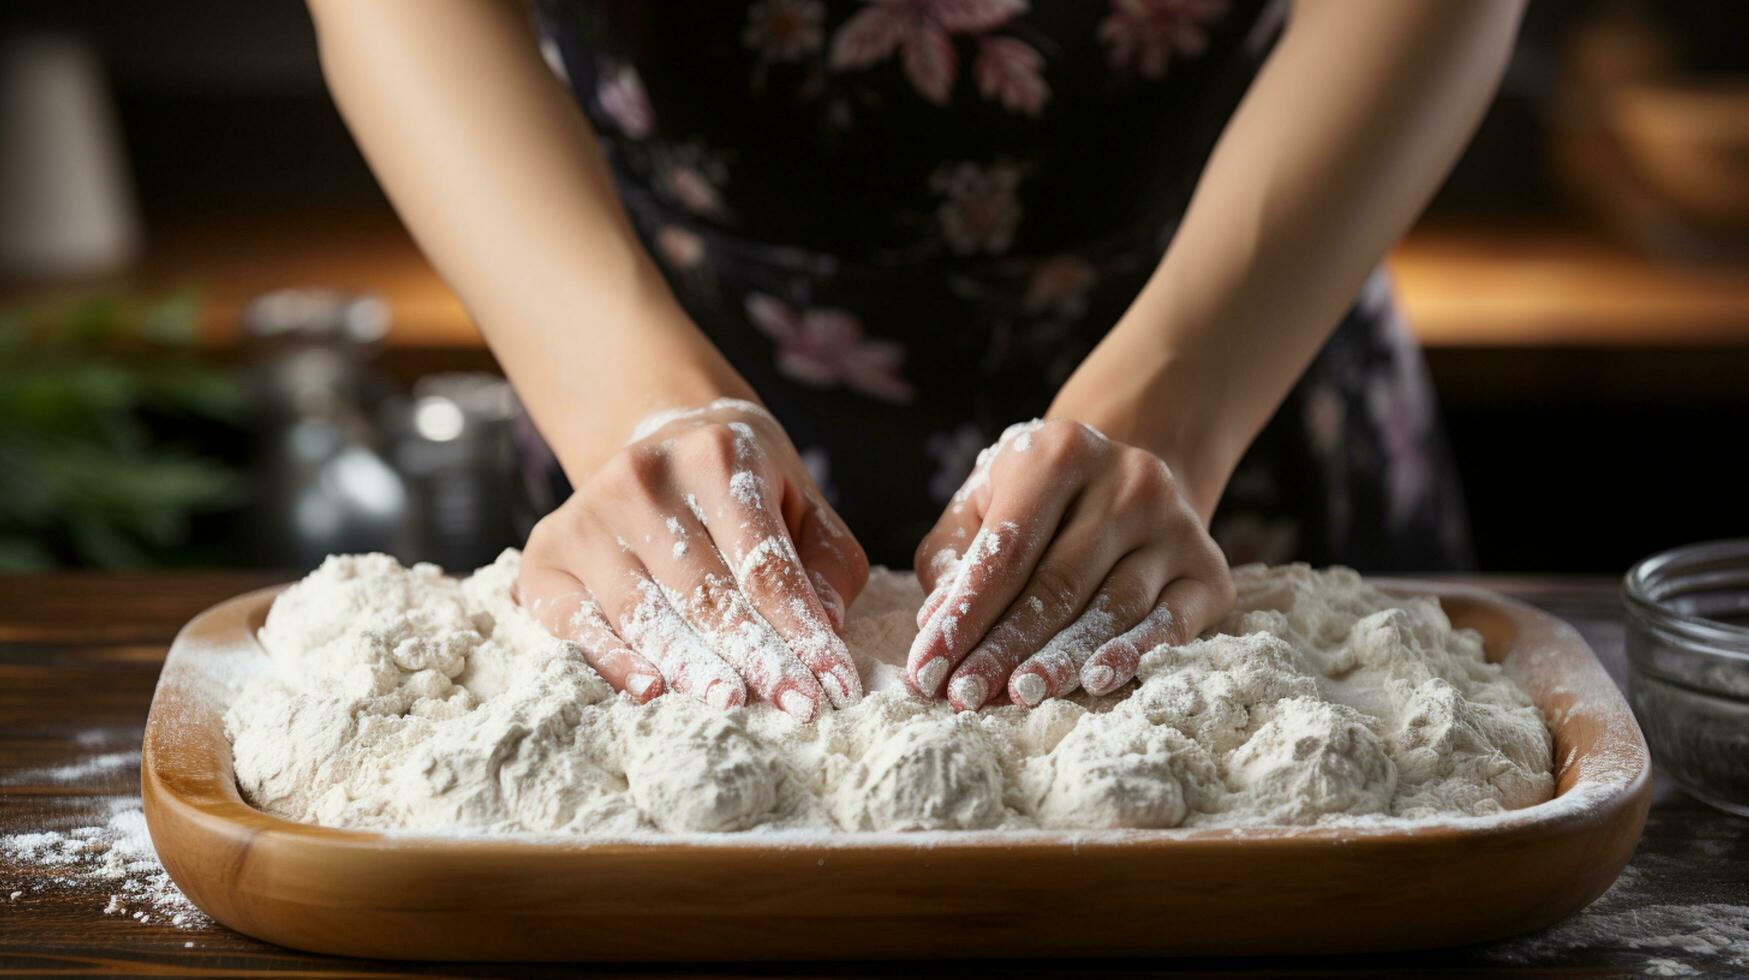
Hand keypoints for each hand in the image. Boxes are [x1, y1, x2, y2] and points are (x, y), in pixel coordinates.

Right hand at [516, 399, 867, 720]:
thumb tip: (827, 627)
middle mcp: (644, 478)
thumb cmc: (744, 487)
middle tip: (796, 710)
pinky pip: (577, 622)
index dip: (802, 634)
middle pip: (706, 594)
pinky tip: (650, 691)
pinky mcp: (548, 551)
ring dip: (693, 668)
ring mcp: (588, 515)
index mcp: (717, 457)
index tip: (834, 687)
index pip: (765, 566)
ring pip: (646, 612)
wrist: (661, 441)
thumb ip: (824, 562)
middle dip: (757, 661)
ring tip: (732, 705)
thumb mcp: (801, 504)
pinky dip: (614, 661)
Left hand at [908, 419, 1233, 709]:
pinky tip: (1096, 682)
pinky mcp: (1208, 568)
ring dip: (1061, 659)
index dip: (964, 615)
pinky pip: (1170, 621)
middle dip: (1004, 647)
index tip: (926, 670)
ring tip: (1019, 695)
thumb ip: (955, 557)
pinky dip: (1132, 654)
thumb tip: (937, 621)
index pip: (1006, 548)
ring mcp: (1175, 523)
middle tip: (965, 696)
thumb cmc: (1035, 506)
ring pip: (1112, 606)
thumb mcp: (984, 507)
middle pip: (1057, 582)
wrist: (1126, 483)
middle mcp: (1126, 479)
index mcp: (1060, 452)